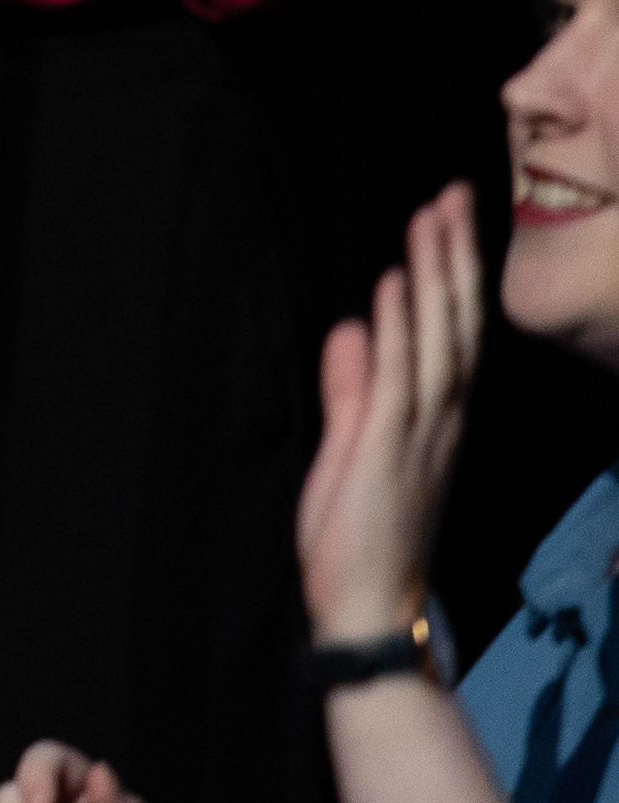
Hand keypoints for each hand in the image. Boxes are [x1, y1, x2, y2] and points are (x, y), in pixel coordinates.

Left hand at [298, 181, 482, 645]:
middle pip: (453, 323)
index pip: (448, 333)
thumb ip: (351, 388)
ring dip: (431, 276)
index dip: (448, 276)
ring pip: (435, 339)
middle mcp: (438, 419)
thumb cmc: (358, 534)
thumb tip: (350, 329)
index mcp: (432, 419)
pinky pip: (400, 379)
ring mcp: (419, 433)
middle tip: (453, 195)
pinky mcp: (389, 449)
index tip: (445, 221)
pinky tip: (392, 287)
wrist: (368, 606)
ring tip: (430, 216)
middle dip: (453, 258)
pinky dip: (397, 330)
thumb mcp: (349, 447)